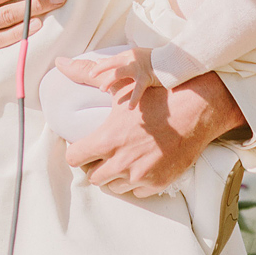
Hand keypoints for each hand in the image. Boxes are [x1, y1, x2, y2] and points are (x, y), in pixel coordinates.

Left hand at [59, 67, 245, 197]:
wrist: (194, 112)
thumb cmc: (156, 99)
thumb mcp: (120, 87)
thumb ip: (86, 74)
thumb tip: (60, 62)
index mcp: (107, 139)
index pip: (74, 158)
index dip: (77, 153)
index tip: (84, 148)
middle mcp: (121, 161)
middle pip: (92, 177)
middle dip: (97, 165)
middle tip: (107, 153)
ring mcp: (139, 175)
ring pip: (113, 186)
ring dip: (116, 175)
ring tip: (126, 158)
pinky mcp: (155, 184)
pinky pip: (135, 192)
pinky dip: (136, 181)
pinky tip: (142, 164)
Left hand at [71, 47, 156, 105]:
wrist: (173, 60)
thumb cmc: (156, 60)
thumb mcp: (139, 57)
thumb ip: (126, 61)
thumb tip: (109, 63)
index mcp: (130, 54)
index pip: (112, 59)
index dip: (101, 64)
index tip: (92, 71)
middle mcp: (132, 59)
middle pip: (111, 63)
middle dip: (100, 69)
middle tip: (91, 76)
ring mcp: (138, 67)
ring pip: (118, 73)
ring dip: (109, 81)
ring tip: (102, 90)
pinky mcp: (146, 77)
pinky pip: (138, 89)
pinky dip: (134, 99)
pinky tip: (130, 108)